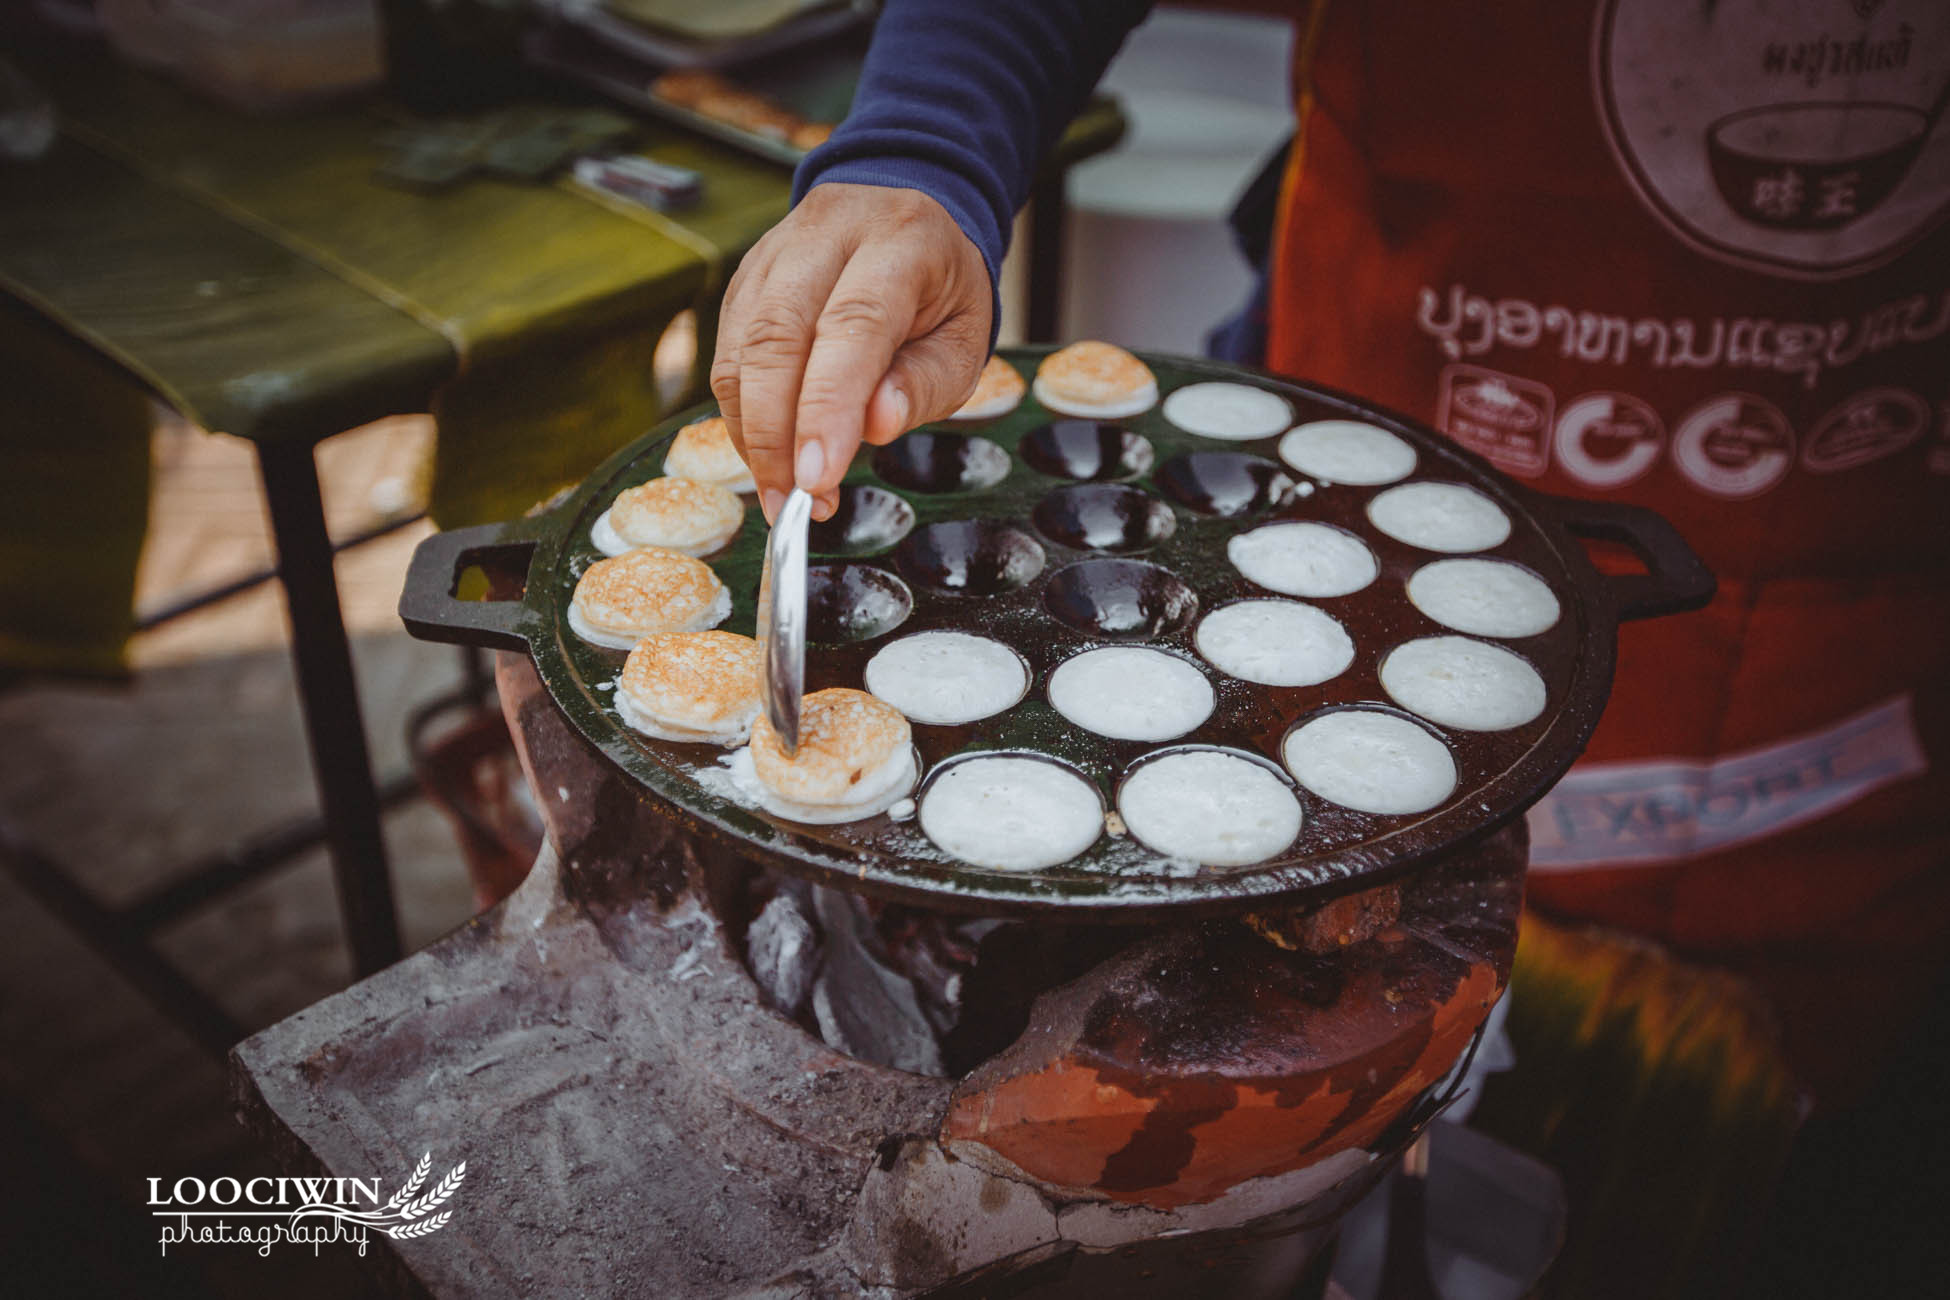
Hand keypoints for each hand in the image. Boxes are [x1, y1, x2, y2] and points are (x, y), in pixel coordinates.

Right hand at [710, 182, 993, 521]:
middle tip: (793, 503)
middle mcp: (827, 234)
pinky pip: (727, 354)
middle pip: (777, 336)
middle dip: (775, 434)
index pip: (853, 325)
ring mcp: (775, 252)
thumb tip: (874, 426)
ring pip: (741, 348)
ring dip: (752, 434)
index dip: (827, 407)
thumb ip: (922, 384)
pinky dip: (741, 415)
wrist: (907, 210)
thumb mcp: (963, 341)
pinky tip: (770, 456)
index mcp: (900, 242)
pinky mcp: (745, 280)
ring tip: (784, 493)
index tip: (818, 479)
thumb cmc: (940, 290)